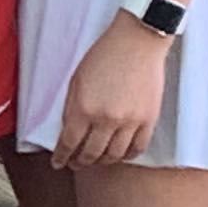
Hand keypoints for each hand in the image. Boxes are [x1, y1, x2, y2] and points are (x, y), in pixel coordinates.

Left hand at [53, 12, 168, 167]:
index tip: (58, 163)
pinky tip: (120, 155)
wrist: (137, 42)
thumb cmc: (103, 56)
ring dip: (103, 161)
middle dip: (80, 162)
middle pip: (91, 153)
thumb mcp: (76, 80)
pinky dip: (127, 155)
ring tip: (96, 160)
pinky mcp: (149, 119)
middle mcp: (107, 119)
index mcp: (84, 108)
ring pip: (115, 155)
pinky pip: (138, 147)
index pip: (69, 143)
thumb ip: (72, 108)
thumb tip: (68, 131)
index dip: (62, 157)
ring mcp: (130, 121)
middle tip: (75, 164)